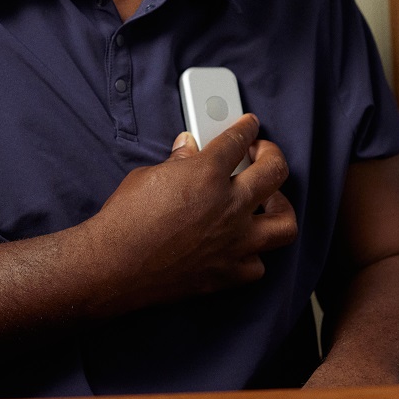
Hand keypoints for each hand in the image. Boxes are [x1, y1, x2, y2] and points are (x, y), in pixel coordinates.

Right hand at [81, 114, 297, 315]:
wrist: (113, 267)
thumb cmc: (124, 220)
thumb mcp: (147, 177)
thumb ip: (177, 162)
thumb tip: (188, 149)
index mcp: (206, 174)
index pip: (237, 140)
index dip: (246, 128)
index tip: (250, 125)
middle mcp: (229, 206)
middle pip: (274, 171)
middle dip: (271, 154)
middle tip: (262, 153)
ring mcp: (233, 242)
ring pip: (285, 222)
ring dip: (281, 206)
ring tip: (268, 200)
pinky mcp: (227, 273)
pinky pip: (258, 263)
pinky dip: (254, 252)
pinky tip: (242, 244)